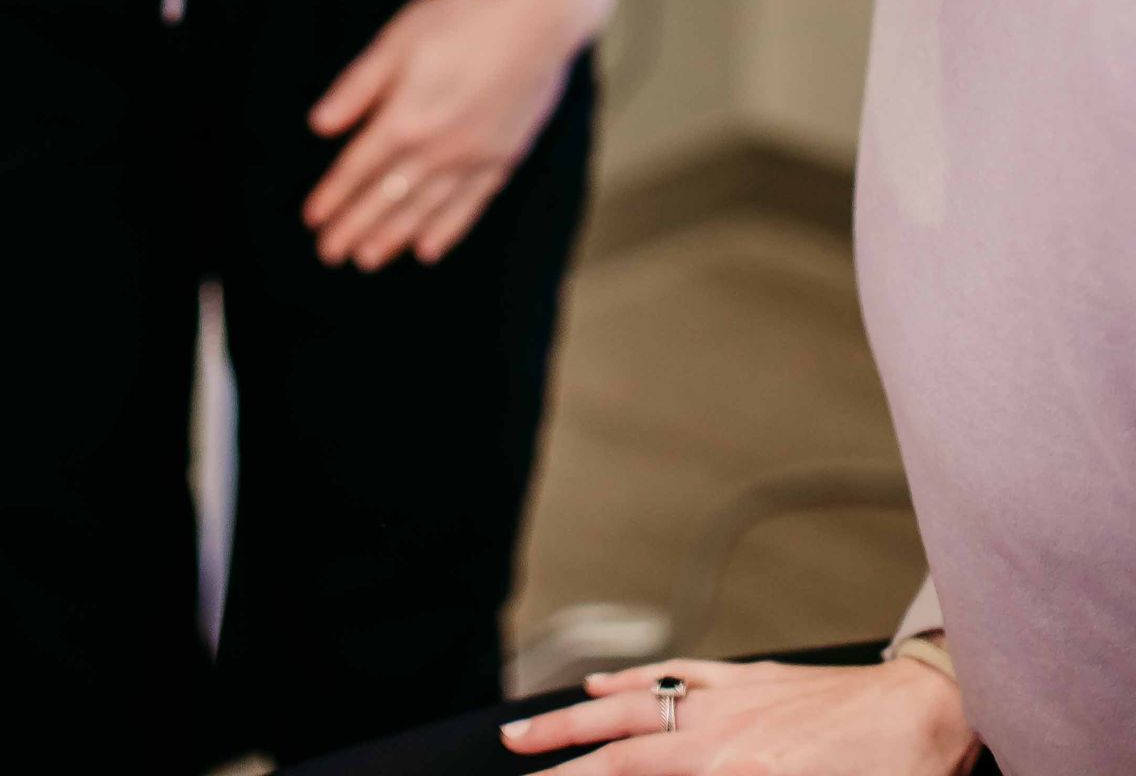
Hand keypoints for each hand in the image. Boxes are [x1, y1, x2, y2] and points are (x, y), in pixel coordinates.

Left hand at [303, 0, 580, 267]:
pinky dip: (446, 230)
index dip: (333, 195)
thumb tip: (320, 125)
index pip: (358, 167)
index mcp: (405, 118)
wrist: (536, 22)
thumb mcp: (398, 41)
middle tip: (330, 253)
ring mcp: (472, 159)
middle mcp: (436, 149)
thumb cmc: (462, 20)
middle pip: (386, 197)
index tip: (313, 219)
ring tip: (368, 259)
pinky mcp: (502, 160)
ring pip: (424, 209)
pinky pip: (468, 206)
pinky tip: (428, 249)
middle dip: (354, 227)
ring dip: (392, 236)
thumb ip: (359, 87)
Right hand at [501, 655, 980, 771]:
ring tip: (528, 728)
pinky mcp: (751, 679)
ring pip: (634, 704)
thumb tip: (679, 771)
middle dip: (558, 756)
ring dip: (576, 716)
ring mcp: (731, 699)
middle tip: (510, 759)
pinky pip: (677, 675)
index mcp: (734, 772)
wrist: (931, 713)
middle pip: (618, 744)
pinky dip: (635, 679)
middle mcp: (719, 732)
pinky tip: (606, 680)